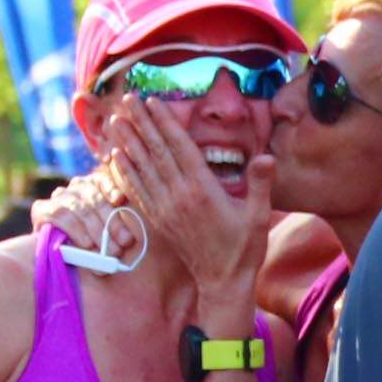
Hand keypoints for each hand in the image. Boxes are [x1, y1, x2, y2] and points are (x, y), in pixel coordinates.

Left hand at [103, 97, 264, 301]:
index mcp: (202, 190)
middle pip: (156, 152)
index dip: (165, 123)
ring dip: (128, 142)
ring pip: (142, 168)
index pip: (180, 148)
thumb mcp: (258, 215)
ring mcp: (165, 208)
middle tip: (127, 100)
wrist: (222, 282)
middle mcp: (179, 196)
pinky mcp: (158, 220)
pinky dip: (125, 171)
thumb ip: (260, 183)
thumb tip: (266, 157)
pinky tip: (116, 156)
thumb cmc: (244, 248)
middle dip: (142, 124)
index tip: (152, 102)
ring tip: (116, 120)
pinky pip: (137, 190)